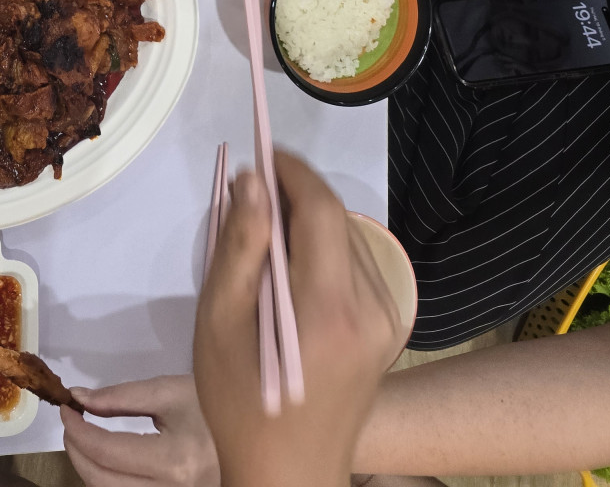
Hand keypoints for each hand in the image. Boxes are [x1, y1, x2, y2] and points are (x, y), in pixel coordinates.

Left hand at [61, 376, 219, 486]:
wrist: (250, 432)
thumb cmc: (212, 406)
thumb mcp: (168, 392)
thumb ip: (121, 397)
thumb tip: (79, 398)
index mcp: (175, 460)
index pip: (107, 451)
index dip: (77, 429)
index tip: (66, 408)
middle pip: (103, 482)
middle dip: (77, 451)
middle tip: (71, 425)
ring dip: (89, 470)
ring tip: (85, 441)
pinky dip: (108, 482)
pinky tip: (106, 461)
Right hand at [193, 155, 398, 486]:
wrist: (289, 476)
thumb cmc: (242, 404)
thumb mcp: (221, 322)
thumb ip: (240, 246)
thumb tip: (253, 179)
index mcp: (329, 307)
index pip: (321, 209)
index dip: (292, 171)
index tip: (259, 156)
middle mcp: (371, 309)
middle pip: (337, 220)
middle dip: (295, 196)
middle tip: (250, 200)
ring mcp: (387, 323)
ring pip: (350, 240)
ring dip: (310, 225)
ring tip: (265, 244)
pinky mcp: (388, 333)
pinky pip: (358, 268)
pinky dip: (325, 253)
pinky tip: (293, 277)